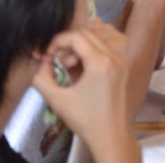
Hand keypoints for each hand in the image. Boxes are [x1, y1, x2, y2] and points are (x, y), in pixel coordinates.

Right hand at [32, 21, 137, 157]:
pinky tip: (89, 51)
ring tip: (74, 56)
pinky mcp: (124, 64)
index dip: (57, 42)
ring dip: (86, 38)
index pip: (76, 36)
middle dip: (69, 43)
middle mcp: (114, 56)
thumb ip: (41, 78)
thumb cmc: (84, 119)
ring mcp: (122, 59)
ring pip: (105, 31)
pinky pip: (116, 39)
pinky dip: (102, 38)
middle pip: (88, 32)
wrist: (109, 134)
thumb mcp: (57, 100)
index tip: (47, 56)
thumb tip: (40, 61)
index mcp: (100, 62)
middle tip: (59, 62)